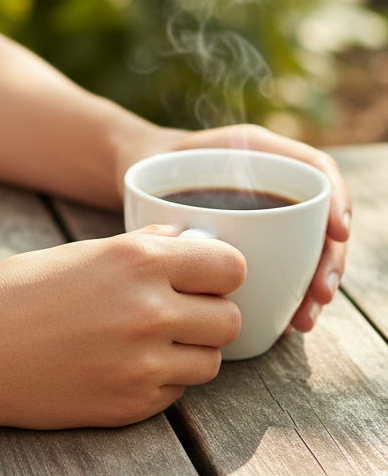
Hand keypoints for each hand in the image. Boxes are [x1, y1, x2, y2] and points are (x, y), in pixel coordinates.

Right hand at [0, 225, 244, 429]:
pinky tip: (124, 365)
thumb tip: (189, 242)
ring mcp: (143, 364)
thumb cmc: (15, 293)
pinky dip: (162, 379)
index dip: (221, 271)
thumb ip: (142, 248)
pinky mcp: (131, 405)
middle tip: (180, 311)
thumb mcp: (80, 253)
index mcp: (137, 260)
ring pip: (211, 361)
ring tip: (151, 341)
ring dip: (190, 350)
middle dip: (210, 313)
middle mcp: (150, 310)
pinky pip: (177, 391)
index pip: (230, 266)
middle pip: (230, 318)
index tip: (206, 276)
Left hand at [116, 123, 350, 333]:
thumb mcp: (161, 160)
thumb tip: (197, 239)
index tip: (336, 233)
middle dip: (327, 260)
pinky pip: (284, 269)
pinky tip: (285, 321)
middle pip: (318, 220)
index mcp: (260, 154)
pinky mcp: (256, 243)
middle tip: (318, 295)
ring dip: (311, 287)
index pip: (315, 170)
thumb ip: (181, 183)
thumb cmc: (154, 164)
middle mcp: (272, 184)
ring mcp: (268, 214)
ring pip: (307, 250)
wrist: (140, 173)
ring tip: (302, 319)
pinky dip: (288, 295)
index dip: (335, 199)